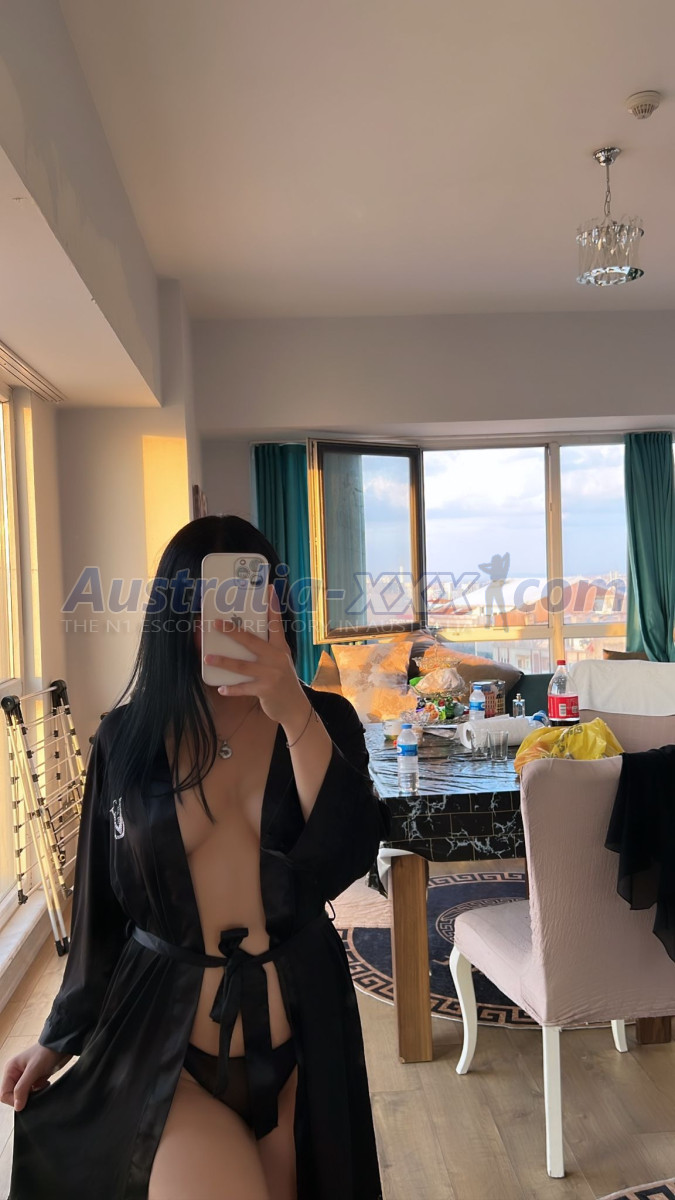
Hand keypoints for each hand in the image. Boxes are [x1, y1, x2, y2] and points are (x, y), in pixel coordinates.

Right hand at [1, 1044, 71, 1110]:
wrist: (62, 1047)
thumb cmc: (46, 1052)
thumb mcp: (33, 1070)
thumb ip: (22, 1088)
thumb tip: (17, 1107)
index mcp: (10, 1069)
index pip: (4, 1094)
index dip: (14, 1100)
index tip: (27, 1099)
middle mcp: (15, 1074)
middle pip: (13, 1096)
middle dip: (24, 1097)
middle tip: (36, 1090)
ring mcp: (24, 1077)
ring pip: (23, 1095)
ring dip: (32, 1094)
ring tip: (41, 1085)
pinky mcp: (33, 1079)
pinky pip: (32, 1092)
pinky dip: (38, 1091)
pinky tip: (45, 1083)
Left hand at [204, 586, 309, 729]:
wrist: (294, 706)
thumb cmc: (282, 680)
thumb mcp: (281, 660)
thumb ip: (267, 648)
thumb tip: (242, 637)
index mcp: (281, 647)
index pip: (276, 623)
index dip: (272, 606)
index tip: (268, 589)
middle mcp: (277, 658)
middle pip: (251, 641)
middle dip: (232, 631)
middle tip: (216, 624)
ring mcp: (271, 674)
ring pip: (242, 665)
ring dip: (223, 661)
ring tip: (208, 658)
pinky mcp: (265, 690)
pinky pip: (243, 688)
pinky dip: (231, 689)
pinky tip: (220, 688)